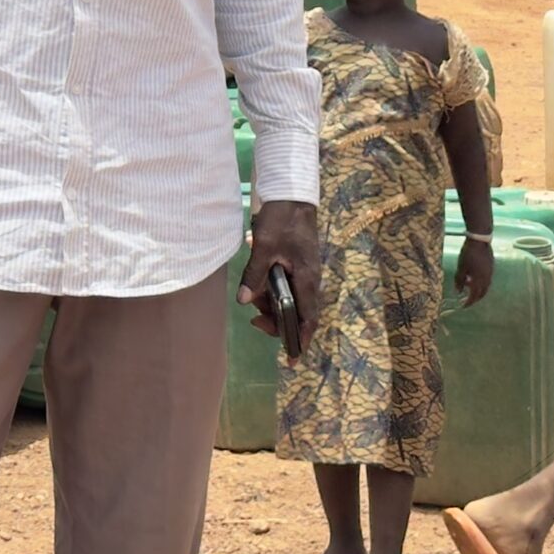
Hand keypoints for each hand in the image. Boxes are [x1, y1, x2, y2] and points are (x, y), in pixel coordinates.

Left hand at [237, 200, 320, 350]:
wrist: (292, 195)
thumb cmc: (281, 220)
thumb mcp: (264, 247)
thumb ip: (254, 275)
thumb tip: (244, 301)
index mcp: (307, 278)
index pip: (308, 318)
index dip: (300, 339)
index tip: (293, 359)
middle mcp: (310, 280)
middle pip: (298, 312)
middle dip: (277, 321)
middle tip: (255, 322)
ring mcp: (306, 272)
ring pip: (291, 300)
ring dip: (272, 305)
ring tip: (253, 299)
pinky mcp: (299, 265)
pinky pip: (288, 287)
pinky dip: (274, 292)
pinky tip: (258, 286)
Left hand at [456, 236, 494, 307]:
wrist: (480, 240)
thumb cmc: (468, 254)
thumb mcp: (461, 267)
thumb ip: (459, 280)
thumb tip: (458, 292)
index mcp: (479, 280)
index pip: (474, 296)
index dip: (469, 302)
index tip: (463, 306)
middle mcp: (487, 279)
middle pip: (482, 293)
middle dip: (475, 298)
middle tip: (467, 301)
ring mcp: (490, 273)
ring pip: (485, 287)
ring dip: (478, 290)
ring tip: (469, 289)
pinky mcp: (491, 267)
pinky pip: (487, 280)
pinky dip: (481, 283)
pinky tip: (473, 278)